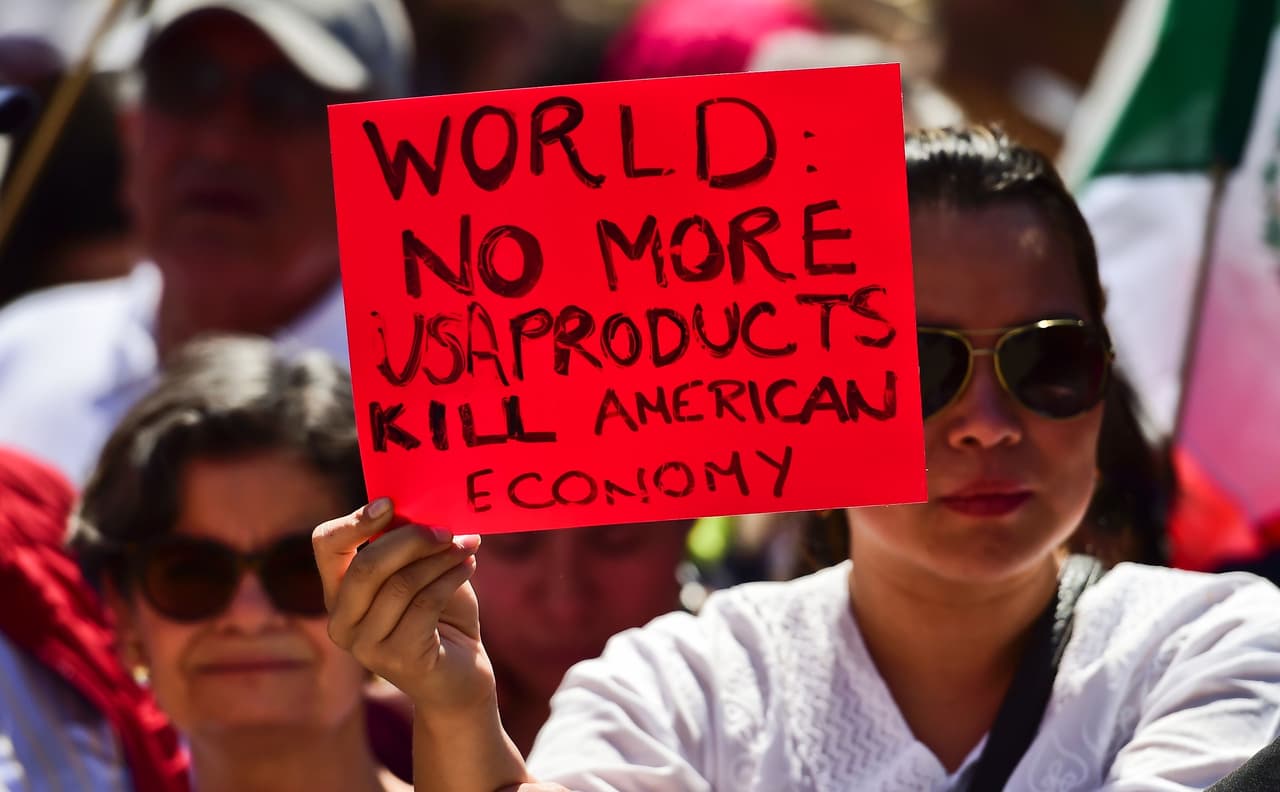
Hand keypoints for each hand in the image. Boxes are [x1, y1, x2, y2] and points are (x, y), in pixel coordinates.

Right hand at [313, 498, 494, 712]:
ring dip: (441, 558)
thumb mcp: (420, 570)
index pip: (326, 545)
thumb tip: (412, 506)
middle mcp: (341, 621)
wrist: (462, 674)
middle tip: (448, 530)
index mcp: (338, 592)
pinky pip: (425, 603)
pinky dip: (451, 578)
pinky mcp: (398, 659)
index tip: (390, 503)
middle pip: (368, 565)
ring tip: (467, 546)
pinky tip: (468, 566)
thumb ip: (407, 545)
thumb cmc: (439, 614)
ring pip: (401, 584)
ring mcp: (366, 646)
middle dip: (412, 539)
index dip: (355, 520)